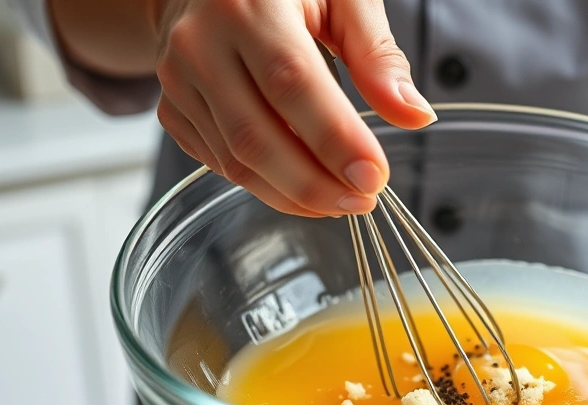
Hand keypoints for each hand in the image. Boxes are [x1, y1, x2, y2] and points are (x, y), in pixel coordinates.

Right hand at [151, 0, 436, 215]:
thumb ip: (378, 55)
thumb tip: (415, 115)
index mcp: (247, 5)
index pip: (292, 85)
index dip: (334, 139)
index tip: (374, 178)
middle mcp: (200, 43)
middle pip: (256, 136)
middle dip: (315, 184)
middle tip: (363, 201)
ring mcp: (179, 81)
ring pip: (236, 161)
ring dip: (294, 194)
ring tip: (342, 199)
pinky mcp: (173, 111)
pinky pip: (221, 164)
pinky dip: (268, 186)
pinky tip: (304, 184)